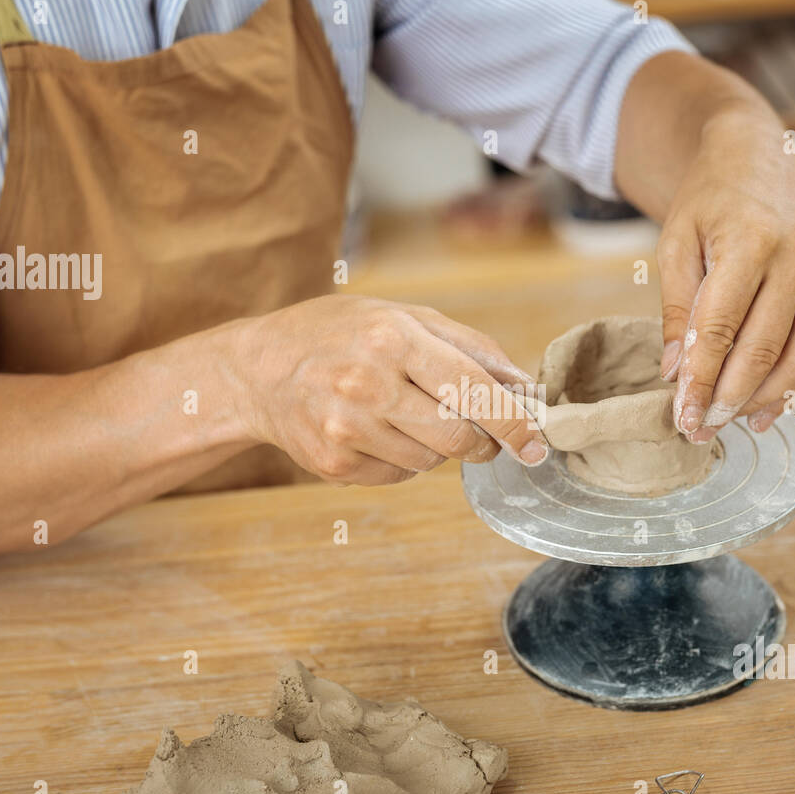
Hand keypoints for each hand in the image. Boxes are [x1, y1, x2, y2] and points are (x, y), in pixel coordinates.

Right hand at [239, 296, 547, 485]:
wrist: (257, 370)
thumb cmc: (339, 334)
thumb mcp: (402, 317)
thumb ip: (469, 348)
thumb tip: (525, 387)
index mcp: (392, 339)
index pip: (473, 390)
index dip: (513, 424)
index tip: (537, 444)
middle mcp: (367, 384)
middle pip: (458, 438)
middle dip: (481, 442)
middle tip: (481, 435)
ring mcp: (346, 429)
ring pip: (430, 462)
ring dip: (435, 447)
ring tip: (403, 414)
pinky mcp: (333, 464)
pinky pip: (397, 476)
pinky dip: (401, 459)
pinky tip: (375, 431)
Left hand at [656, 108, 794, 440]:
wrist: (763, 158)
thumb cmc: (710, 202)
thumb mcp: (676, 244)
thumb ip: (675, 309)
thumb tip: (674, 374)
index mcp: (749, 241)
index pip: (720, 328)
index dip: (701, 379)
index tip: (681, 415)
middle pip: (761, 349)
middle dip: (728, 399)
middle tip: (699, 429)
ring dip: (761, 400)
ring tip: (727, 423)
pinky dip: (791, 383)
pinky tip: (762, 407)